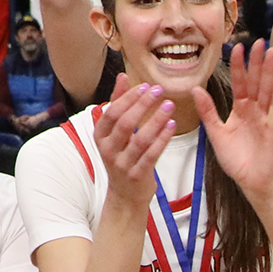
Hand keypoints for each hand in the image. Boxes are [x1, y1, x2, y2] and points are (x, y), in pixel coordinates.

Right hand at [90, 75, 179, 202]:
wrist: (125, 194)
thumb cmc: (122, 156)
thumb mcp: (115, 132)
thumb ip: (118, 104)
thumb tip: (122, 76)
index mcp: (100, 136)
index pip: (112, 112)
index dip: (129, 97)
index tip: (145, 85)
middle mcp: (108, 150)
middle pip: (125, 123)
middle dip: (142, 105)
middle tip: (159, 91)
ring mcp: (122, 164)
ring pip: (139, 139)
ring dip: (156, 120)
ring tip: (169, 105)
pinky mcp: (137, 175)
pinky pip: (151, 155)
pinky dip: (162, 139)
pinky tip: (172, 126)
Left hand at [194, 40, 272, 199]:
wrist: (250, 182)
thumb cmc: (235, 160)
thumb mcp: (216, 133)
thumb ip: (208, 111)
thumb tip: (196, 89)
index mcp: (240, 110)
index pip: (239, 83)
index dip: (238, 66)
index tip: (236, 47)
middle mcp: (254, 111)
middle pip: (256, 82)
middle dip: (256, 62)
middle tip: (258, 41)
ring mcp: (265, 117)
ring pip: (267, 89)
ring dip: (269, 70)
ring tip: (271, 51)